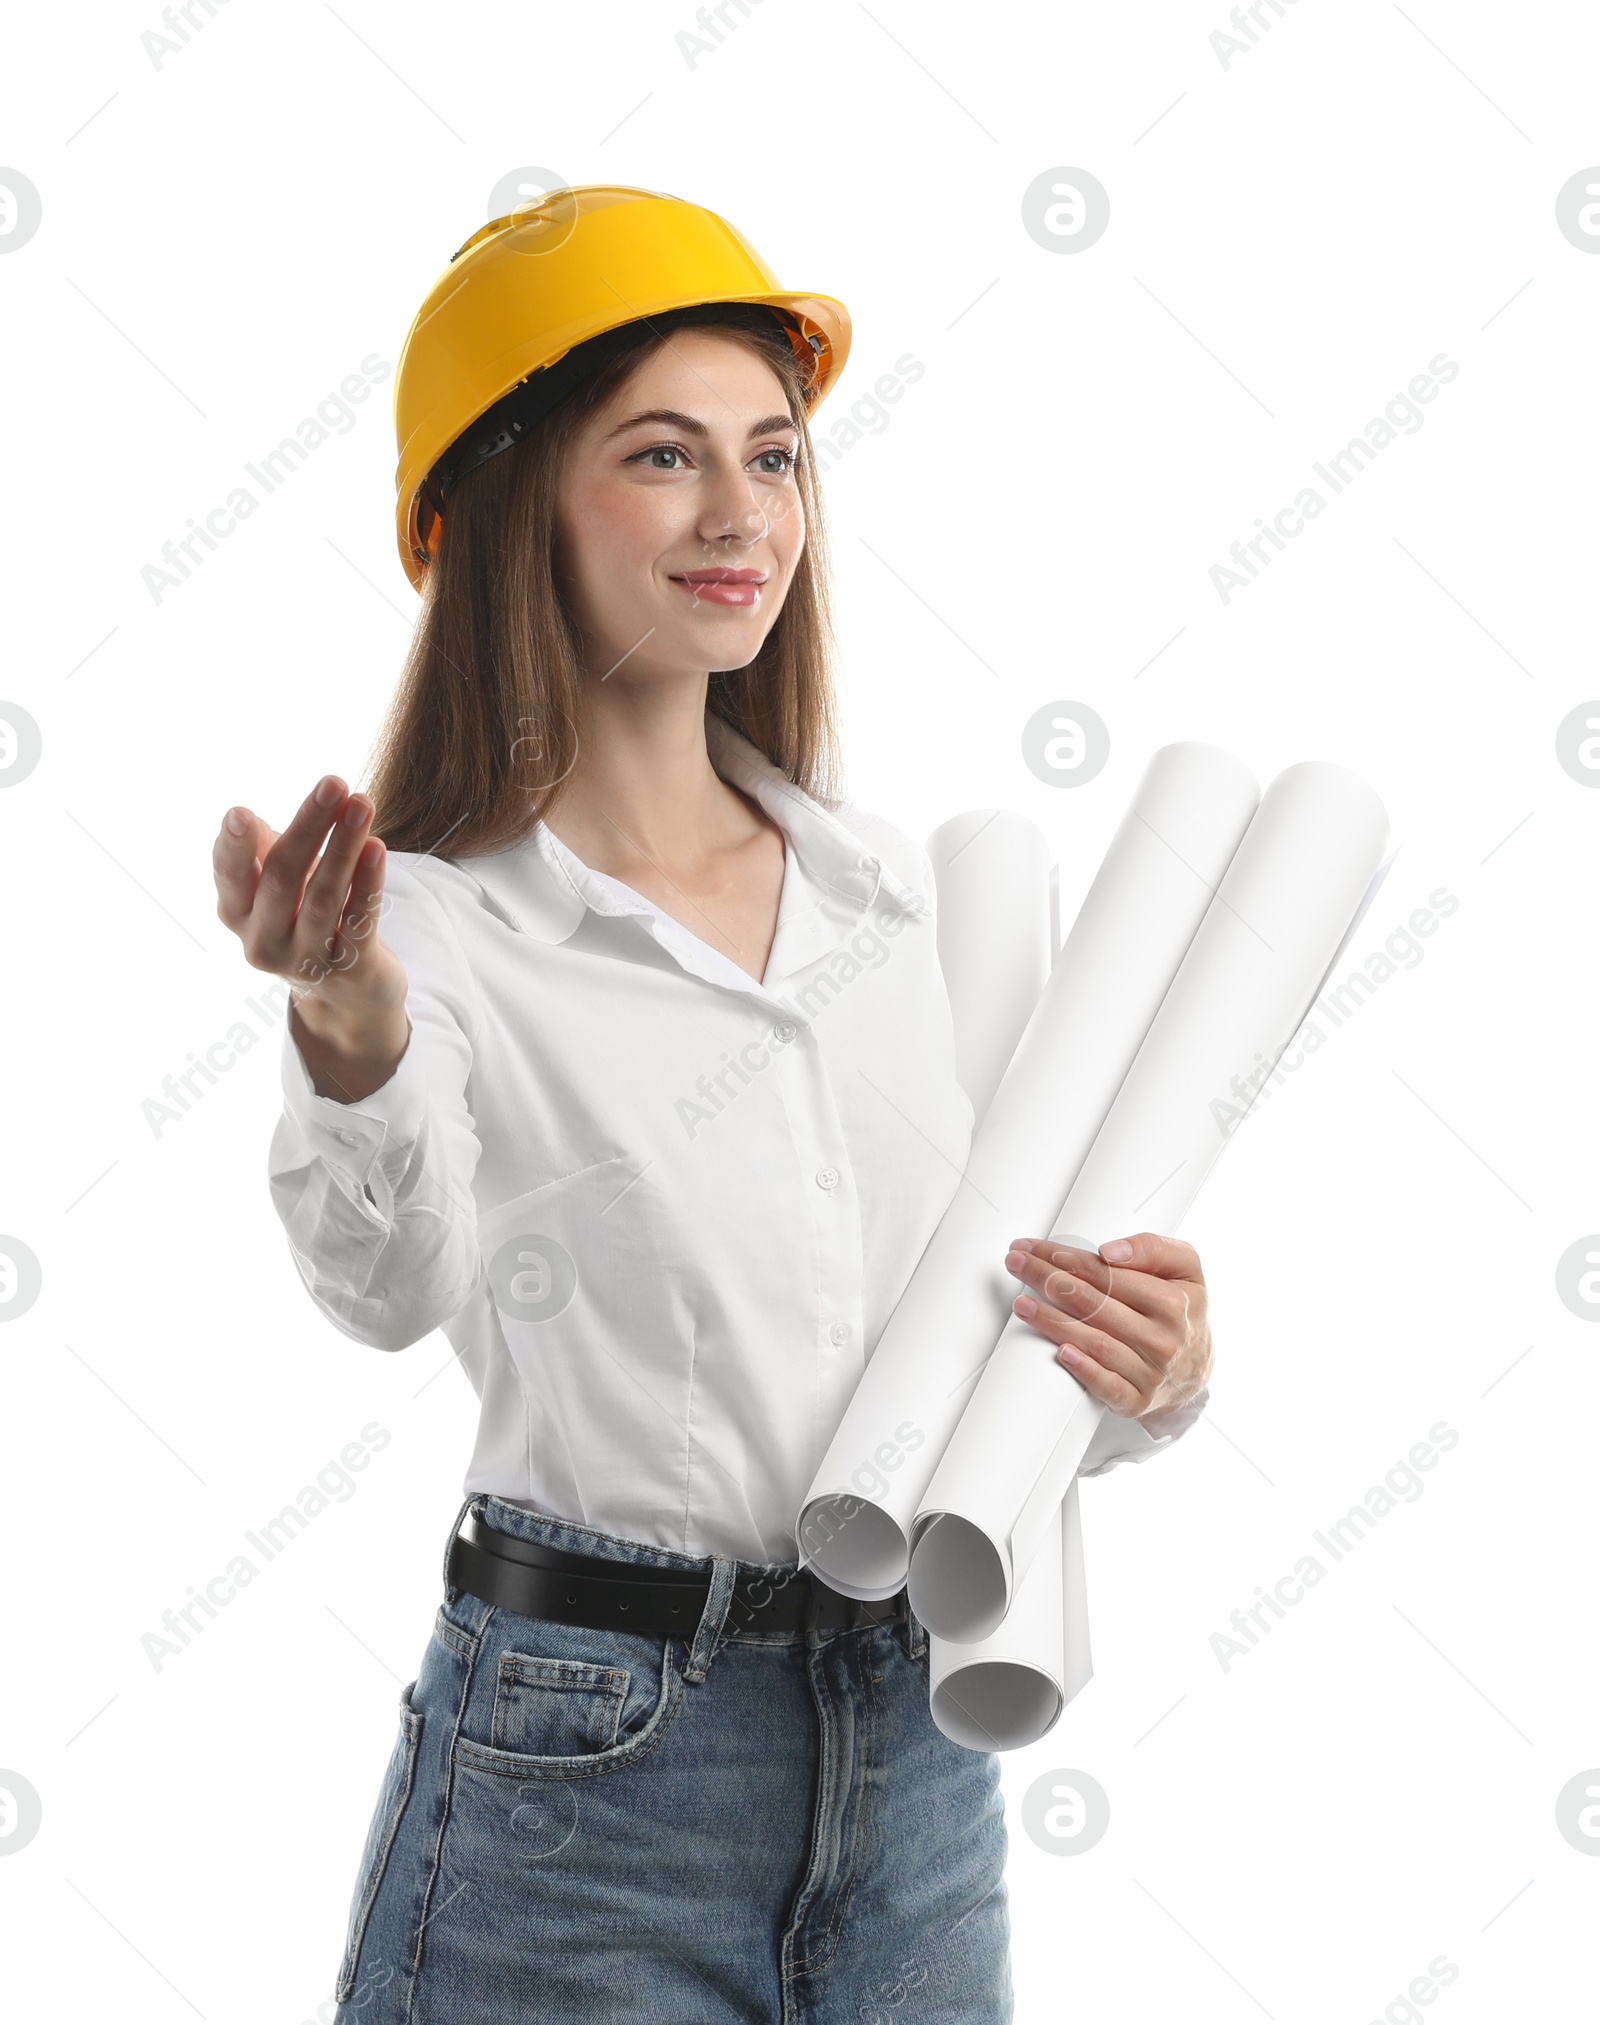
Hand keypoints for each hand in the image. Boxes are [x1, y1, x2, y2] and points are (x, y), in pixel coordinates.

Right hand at [213, 774, 410, 1099]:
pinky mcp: (350, 969)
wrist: (347, 993)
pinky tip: (377, 847)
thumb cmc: (305, 918)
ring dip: (344, 845)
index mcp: (237, 914)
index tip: (239, 813)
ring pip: (324, 896)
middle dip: (310, 826)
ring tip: (362, 803)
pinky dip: (368, 881)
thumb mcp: (277, 886)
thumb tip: (245, 820)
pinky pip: (359, 919)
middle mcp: (263, 942)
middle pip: (284, 877)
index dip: (233, 847)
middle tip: (334, 783)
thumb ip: (264, 853)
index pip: (230, 876)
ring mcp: (306, 960)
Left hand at [1003, 1233, 1212, 1423]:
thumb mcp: (1184, 1268)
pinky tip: (1060, 1352)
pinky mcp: (1136, 1400)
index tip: (1040, 1250)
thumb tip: (1109, 1252)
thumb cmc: (1182, 1311)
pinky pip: (1106, 1386)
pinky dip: (1083, 1369)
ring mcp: (1150, 1372)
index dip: (1070, 1260)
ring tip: (1022, 1303)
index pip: (1110, 1275)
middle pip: (1095, 1304)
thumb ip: (1152, 1249)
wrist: (1196, 1367)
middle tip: (1017, 1264)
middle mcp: (1163, 1338)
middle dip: (1049, 1280)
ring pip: (1095, 1342)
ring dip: (1053, 1321)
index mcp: (1174, 1303)